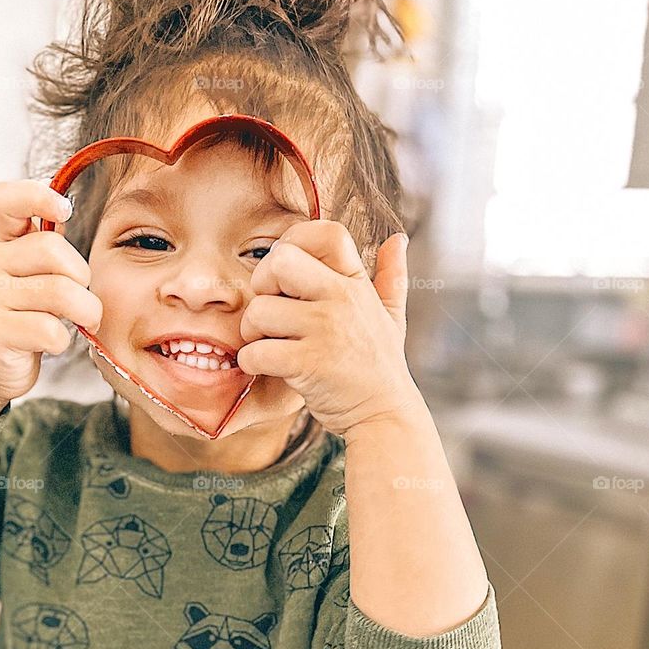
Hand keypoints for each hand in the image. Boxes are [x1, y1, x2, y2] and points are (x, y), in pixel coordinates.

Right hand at [0, 179, 103, 419]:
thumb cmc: (27, 317)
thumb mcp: (38, 277)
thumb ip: (55, 251)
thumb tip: (80, 218)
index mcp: (7, 242)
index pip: (5, 199)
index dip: (36, 195)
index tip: (64, 210)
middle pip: (52, 248)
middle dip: (83, 277)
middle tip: (84, 298)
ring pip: (59, 292)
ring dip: (85, 312)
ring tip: (83, 322)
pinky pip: (49, 330)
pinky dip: (63, 341)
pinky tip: (54, 343)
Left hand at [235, 222, 419, 437]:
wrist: (383, 415)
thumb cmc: (379, 367)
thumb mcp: (391, 317)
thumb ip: (391, 276)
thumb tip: (398, 240)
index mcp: (356, 283)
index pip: (324, 233)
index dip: (293, 242)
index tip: (285, 273)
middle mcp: (341, 300)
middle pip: (280, 262)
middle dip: (261, 284)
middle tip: (267, 311)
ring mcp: (325, 331)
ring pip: (260, 310)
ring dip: (251, 331)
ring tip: (264, 344)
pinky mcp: (308, 364)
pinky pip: (257, 350)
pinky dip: (250, 361)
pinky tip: (263, 366)